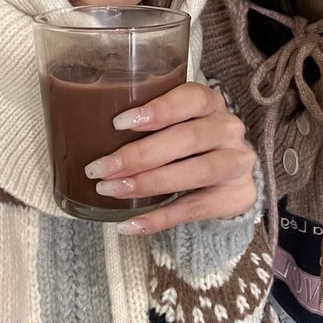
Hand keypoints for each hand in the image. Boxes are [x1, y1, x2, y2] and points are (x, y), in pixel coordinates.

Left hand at [83, 81, 256, 232]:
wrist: (229, 178)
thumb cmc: (188, 144)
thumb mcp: (174, 124)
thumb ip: (146, 123)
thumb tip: (86, 133)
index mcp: (210, 104)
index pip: (192, 98)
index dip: (158, 110)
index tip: (119, 123)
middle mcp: (228, 129)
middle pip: (189, 138)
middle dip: (141, 155)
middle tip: (102, 168)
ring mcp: (236, 163)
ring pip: (197, 172)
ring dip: (150, 183)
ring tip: (112, 191)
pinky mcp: (235, 196)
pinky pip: (195, 209)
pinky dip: (159, 219)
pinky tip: (129, 224)